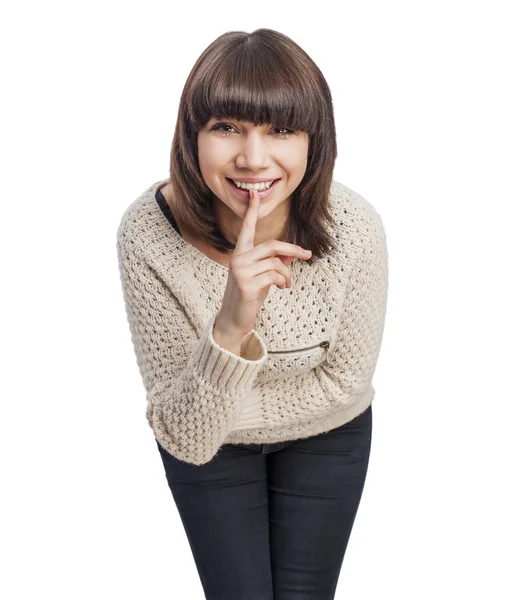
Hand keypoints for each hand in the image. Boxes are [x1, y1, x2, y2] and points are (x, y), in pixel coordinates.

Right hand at [214, 187, 311, 339]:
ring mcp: (241, 271)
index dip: (252, 210)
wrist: (234, 318)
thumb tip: (291, 254)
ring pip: (277, 263)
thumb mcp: (263, 275)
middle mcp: (238, 258)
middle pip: (273, 245)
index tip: (254, 193)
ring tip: (285, 284)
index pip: (247, 227)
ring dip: (287, 275)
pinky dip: (283, 282)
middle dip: (294, 250)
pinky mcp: (247, 284)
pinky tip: (280, 289)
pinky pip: (275, 276)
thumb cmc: (249, 295)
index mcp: (240, 252)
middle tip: (307, 255)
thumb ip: (274, 261)